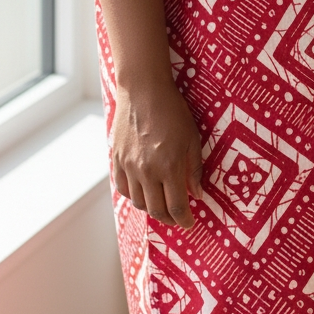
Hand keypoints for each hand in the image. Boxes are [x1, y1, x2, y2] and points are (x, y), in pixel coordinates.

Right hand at [111, 80, 203, 229]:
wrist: (143, 90)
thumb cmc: (173, 111)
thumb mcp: (193, 138)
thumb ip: (195, 170)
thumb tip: (197, 195)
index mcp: (170, 166)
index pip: (177, 207)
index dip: (185, 220)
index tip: (190, 223)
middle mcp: (147, 171)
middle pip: (156, 210)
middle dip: (169, 219)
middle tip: (177, 218)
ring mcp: (129, 167)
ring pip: (139, 203)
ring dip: (152, 209)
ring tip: (162, 205)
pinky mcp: (116, 160)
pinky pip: (123, 189)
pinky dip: (134, 196)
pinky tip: (144, 192)